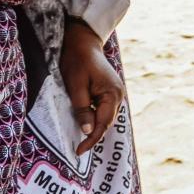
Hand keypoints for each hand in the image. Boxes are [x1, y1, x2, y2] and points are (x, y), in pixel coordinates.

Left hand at [59, 20, 124, 155]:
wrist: (82, 41)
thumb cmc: (77, 61)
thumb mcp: (76, 86)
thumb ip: (82, 109)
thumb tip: (88, 131)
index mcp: (112, 94)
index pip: (103, 124)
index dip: (91, 140)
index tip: (78, 151)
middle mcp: (118, 95)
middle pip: (106, 122)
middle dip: (93, 135)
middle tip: (77, 148)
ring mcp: (115, 92)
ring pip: (104, 116)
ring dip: (93, 126)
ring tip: (79, 138)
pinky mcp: (109, 90)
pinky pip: (103, 109)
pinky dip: (94, 117)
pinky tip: (85, 121)